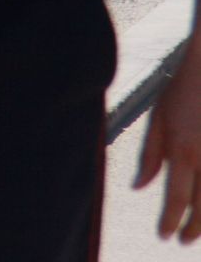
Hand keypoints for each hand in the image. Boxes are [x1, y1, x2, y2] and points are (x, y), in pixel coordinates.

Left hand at [136, 45, 200, 241]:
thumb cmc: (182, 92)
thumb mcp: (158, 119)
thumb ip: (150, 155)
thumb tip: (139, 187)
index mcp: (183, 150)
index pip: (176, 196)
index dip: (171, 220)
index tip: (164, 236)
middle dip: (194, 228)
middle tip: (183, 241)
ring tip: (199, 231)